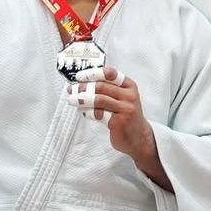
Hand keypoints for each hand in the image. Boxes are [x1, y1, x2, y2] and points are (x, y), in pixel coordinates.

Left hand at [66, 67, 171, 188]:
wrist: (138, 137)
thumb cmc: (126, 116)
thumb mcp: (122, 98)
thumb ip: (107, 90)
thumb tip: (83, 83)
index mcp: (129, 86)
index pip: (110, 74)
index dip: (93, 73)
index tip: (80, 76)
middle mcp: (129, 96)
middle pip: (101, 86)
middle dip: (83, 87)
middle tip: (72, 89)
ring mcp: (125, 109)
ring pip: (99, 99)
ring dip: (82, 99)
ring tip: (73, 100)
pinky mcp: (119, 122)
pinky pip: (98, 114)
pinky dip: (88, 112)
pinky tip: (84, 112)